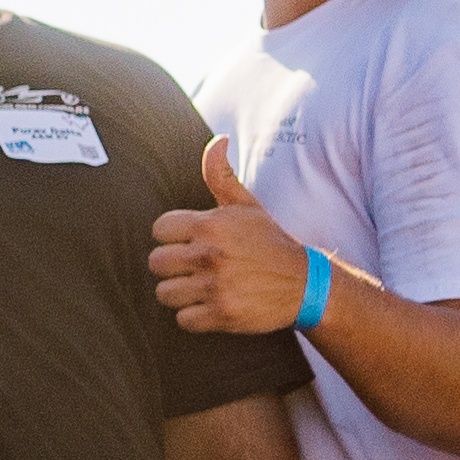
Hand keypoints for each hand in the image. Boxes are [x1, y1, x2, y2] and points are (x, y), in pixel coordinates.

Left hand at [149, 138, 315, 334]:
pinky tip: (209, 304)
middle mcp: (209, 255)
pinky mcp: (221, 315)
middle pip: (156, 262)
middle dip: (171, 265)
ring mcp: (214, 287)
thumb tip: (217, 140)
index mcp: (211, 225)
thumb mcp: (247, 205)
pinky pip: (182, 319)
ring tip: (199, 286)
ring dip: (180, 292)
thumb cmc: (268, 241)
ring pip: (165, 293)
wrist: (304, 282)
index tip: (186, 241)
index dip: (171, 236)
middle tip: (191, 266)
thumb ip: (221, 175)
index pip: (160, 229)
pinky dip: (193, 316)